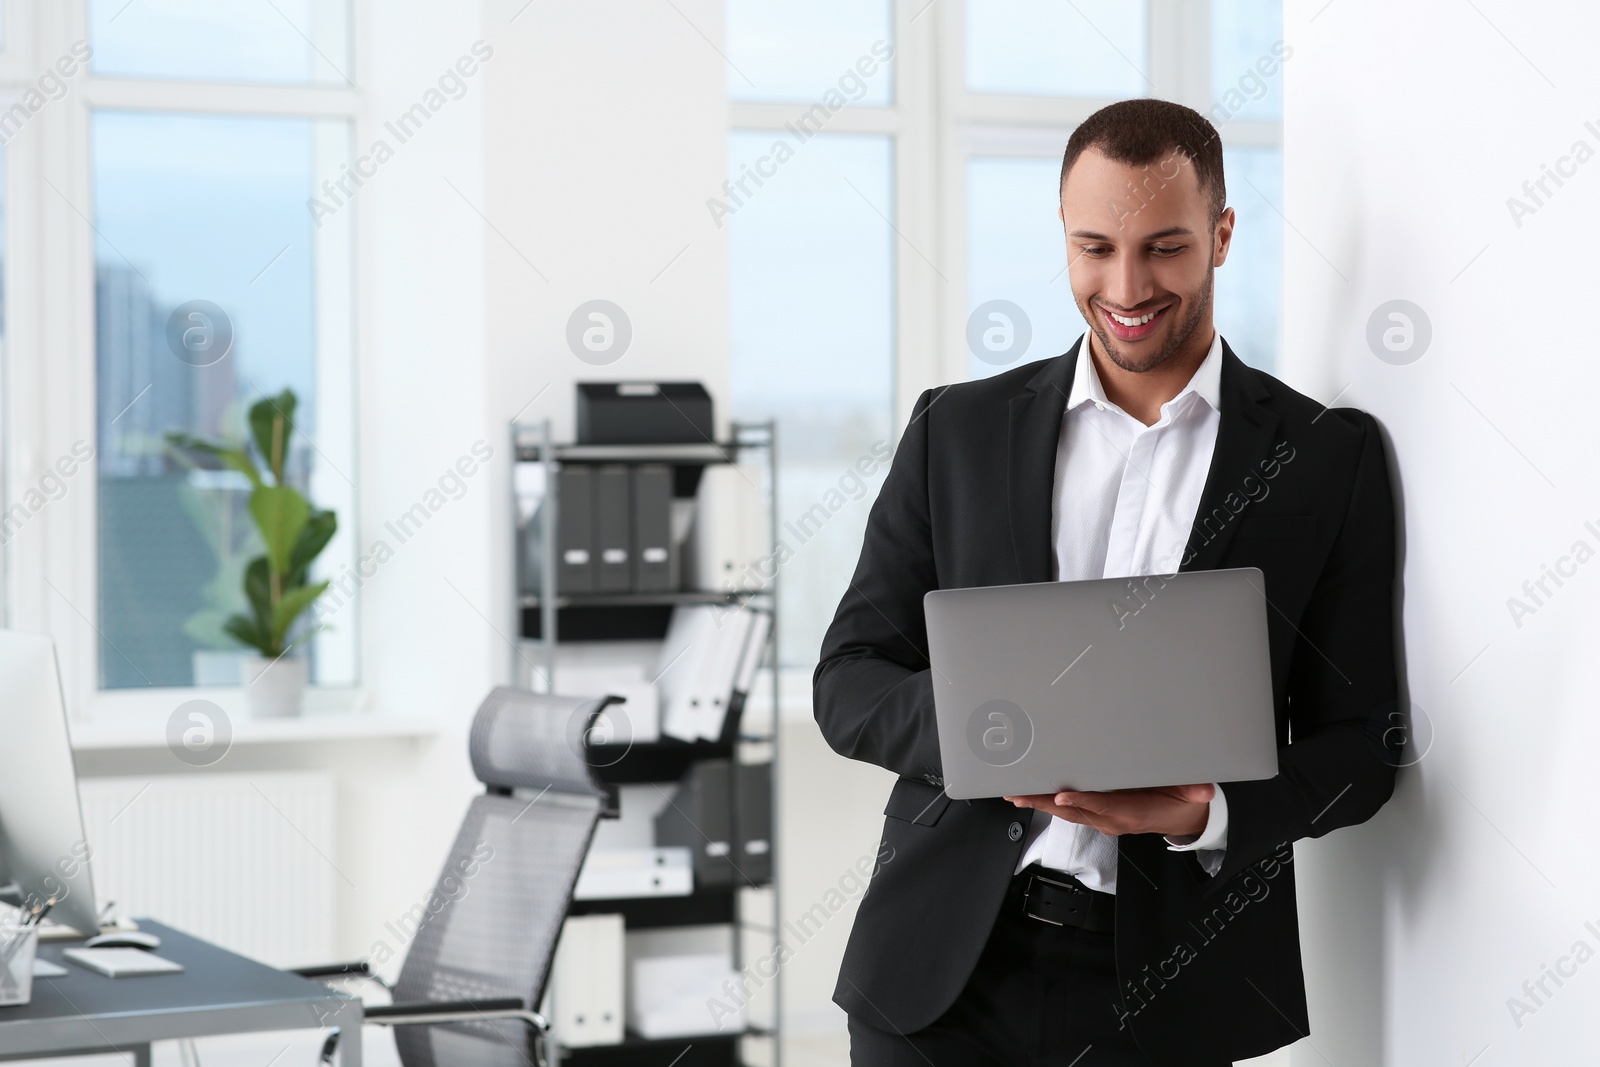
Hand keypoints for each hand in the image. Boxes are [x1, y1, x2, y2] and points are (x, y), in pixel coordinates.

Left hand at [1003, 782, 1214, 839]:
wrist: (1182, 819)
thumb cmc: (1180, 802)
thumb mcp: (1191, 795)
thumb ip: (1194, 791)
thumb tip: (1203, 792)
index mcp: (1131, 812)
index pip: (1103, 806)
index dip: (1082, 800)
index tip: (1062, 793)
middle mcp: (1111, 819)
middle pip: (1074, 810)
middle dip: (1045, 801)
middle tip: (1021, 792)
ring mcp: (1102, 818)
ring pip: (1066, 811)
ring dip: (1041, 802)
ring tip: (1017, 793)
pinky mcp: (1098, 815)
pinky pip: (1070, 809)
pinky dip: (1049, 802)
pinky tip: (1033, 795)